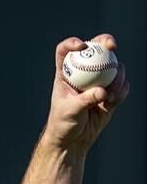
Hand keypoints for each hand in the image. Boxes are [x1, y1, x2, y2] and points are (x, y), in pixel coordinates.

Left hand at [44, 34, 129, 153]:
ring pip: (114, 67)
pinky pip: (122, 85)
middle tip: (112, 46)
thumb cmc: (63, 124)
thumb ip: (85, 100)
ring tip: (109, 95)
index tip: (81, 46)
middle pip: (95, 50)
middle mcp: (82, 74)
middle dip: (106, 42)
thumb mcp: (70, 111)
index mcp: (65, 74)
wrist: (73, 140)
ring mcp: (98, 81)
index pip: (65, 51)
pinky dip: (121, 90)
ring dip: (116, 75)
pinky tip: (113, 101)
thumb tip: (103, 91)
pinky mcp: (110, 93)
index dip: (71, 43)